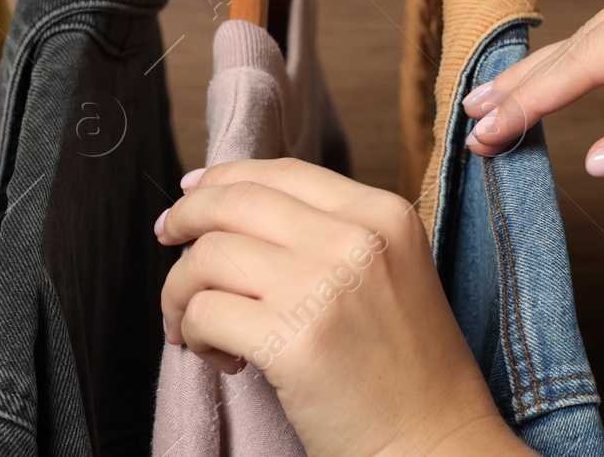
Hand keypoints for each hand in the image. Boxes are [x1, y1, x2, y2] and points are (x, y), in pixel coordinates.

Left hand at [155, 158, 530, 456]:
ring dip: (182, 291)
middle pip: (234, 202)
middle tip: (166, 239)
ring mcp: (323, 288)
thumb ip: (328, 234)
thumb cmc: (408, 372)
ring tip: (196, 324)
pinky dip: (192, 333)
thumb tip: (229, 204)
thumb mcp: (390, 272)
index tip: (191, 193)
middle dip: (185, 219)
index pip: (281, 173)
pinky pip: (204, 314)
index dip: (223, 177)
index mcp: (383, 215)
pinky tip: (222, 358)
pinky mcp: (292, 343)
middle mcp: (355, 240)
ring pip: (208, 257)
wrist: (437, 446)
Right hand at [462, 0, 603, 175]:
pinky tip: (565, 75)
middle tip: (472, 124)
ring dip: (557, 71)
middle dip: (529, 84)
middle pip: (589, 37)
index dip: (535, 98)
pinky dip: (597, 58)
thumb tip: (600, 164)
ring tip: (498, 102)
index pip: (593, 56)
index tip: (486, 130)